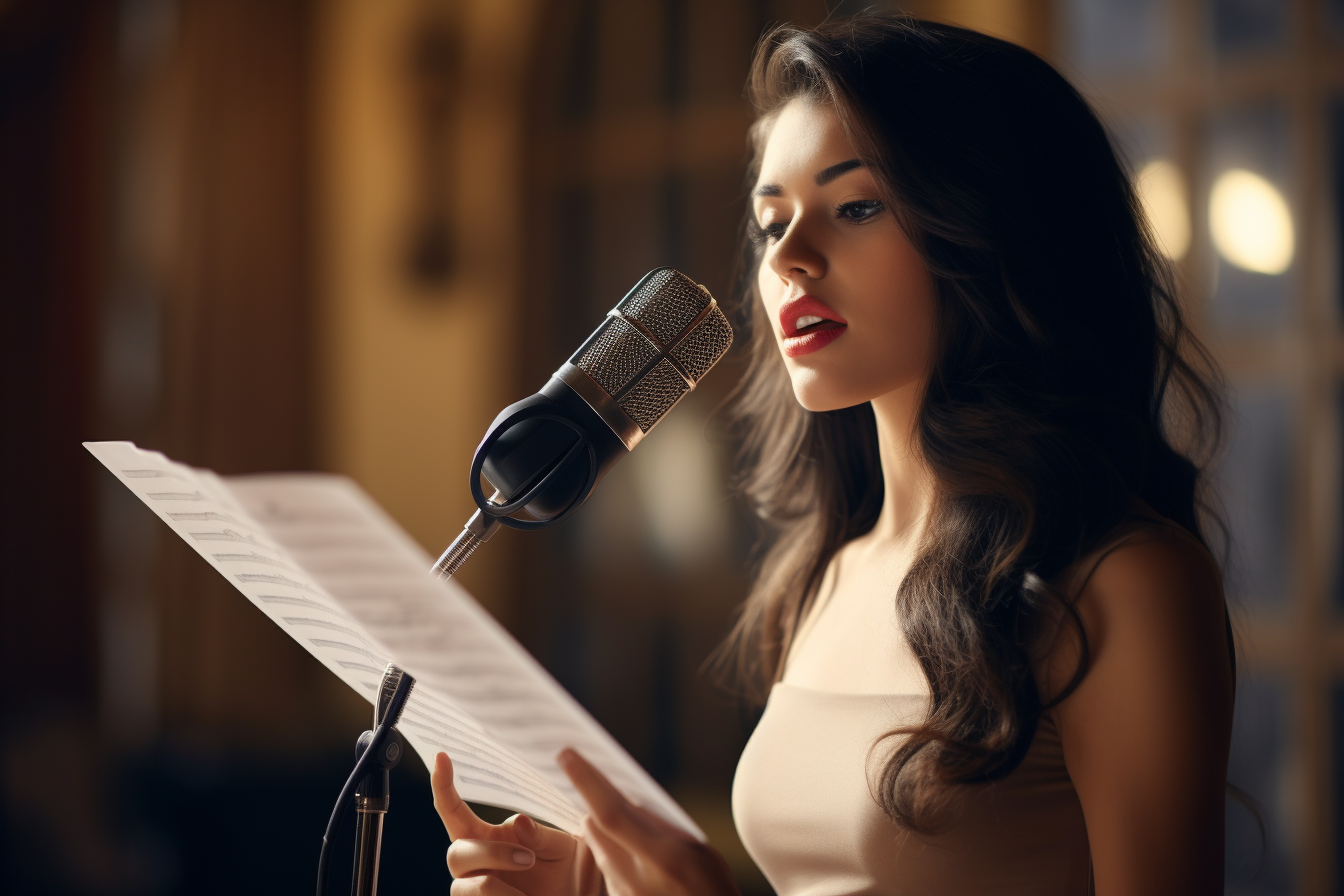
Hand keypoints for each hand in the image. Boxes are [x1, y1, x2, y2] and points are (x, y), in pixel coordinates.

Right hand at [432, 752, 603, 895]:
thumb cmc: (562, 868)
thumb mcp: (561, 845)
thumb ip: (540, 834)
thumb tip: (519, 821)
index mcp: (487, 836)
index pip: (453, 810)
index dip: (443, 785)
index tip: (441, 756)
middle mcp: (474, 861)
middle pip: (457, 852)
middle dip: (491, 854)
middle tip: (529, 859)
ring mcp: (473, 888)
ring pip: (463, 886)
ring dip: (496, 885)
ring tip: (527, 892)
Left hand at [558, 748, 739, 895]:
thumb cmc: (714, 890)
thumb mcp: (700, 851)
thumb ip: (663, 827)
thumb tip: (629, 802)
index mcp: (662, 858)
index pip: (611, 814)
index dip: (587, 783)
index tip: (567, 756)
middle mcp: (636, 878)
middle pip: (595, 830)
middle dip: (595, 807)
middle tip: (597, 786)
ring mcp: (624, 895)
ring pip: (599, 851)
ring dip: (606, 833)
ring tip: (630, 829)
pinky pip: (607, 872)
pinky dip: (616, 858)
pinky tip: (638, 860)